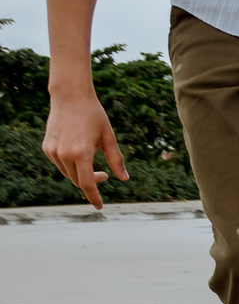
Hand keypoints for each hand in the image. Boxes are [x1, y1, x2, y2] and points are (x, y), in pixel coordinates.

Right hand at [42, 89, 128, 208]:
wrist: (70, 96)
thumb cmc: (94, 115)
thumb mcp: (109, 137)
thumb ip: (117, 159)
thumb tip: (124, 179)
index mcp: (82, 153)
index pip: (87, 184)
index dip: (94, 197)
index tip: (100, 207)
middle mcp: (65, 154)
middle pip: (78, 180)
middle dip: (92, 182)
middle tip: (105, 175)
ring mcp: (53, 151)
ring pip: (68, 174)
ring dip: (80, 174)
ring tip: (92, 161)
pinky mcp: (47, 147)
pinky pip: (61, 164)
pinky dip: (71, 165)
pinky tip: (78, 153)